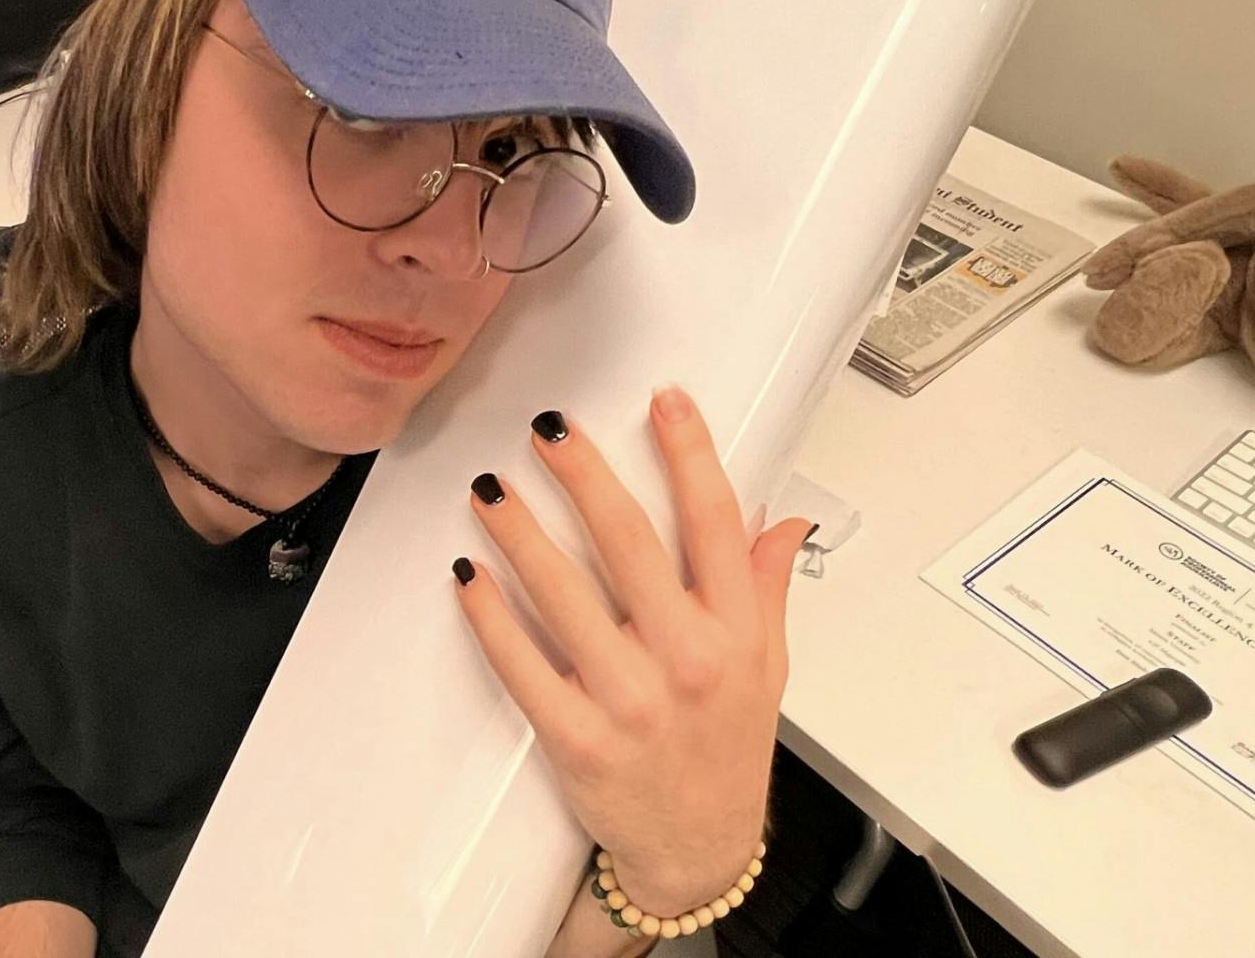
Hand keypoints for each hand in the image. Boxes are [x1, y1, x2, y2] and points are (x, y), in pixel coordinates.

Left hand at [452, 387, 810, 918]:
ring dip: (520, 533)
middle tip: (548, 428)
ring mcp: (630, 700)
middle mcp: (686, 660)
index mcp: (735, 632)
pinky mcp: (577, 739)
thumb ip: (768, 586)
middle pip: (630, 542)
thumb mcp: (769, 667)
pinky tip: (469, 576)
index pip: (717, 523)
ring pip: (564, 594)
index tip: (664, 400)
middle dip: (584, 475)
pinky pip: (522, 664)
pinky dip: (489, 617)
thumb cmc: (726, 753)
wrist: (697, 852)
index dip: (691, 454)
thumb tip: (785, 519)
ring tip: (490, 488)